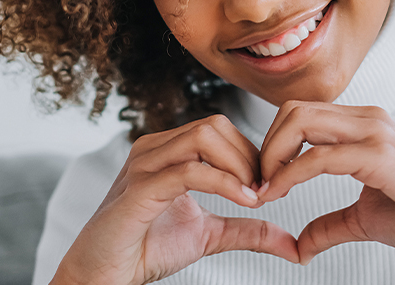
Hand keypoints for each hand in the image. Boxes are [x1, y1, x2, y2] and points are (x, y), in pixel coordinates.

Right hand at [52, 115, 298, 284]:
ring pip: (204, 137)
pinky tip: (243, 200)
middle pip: (216, 125)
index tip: (270, 186)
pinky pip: (188, 171)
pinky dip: (223, 183)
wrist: (103, 276)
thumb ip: (247, 231)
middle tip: (266, 191)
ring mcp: (143, 165)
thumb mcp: (209, 236)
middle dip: (250, 156)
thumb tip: (291, 242)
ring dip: (239, 166)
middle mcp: (154, 150)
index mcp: (167, 151)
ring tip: (254, 196)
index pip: (221, 129)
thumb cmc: (145, 250)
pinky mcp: (138, 190)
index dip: (252, 154)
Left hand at [256, 101, 394, 284]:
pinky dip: (290, 175)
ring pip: (300, 121)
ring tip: (264, 189)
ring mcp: (376, 133)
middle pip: (293, 110)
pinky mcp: (381, 156)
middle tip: (257, 183)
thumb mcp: (365, 219)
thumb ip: (330, 225)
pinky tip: (279, 194)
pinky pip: (319, 157)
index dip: (273, 145)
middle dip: (265, 145)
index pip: (302, 114)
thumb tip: (299, 245)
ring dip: (272, 155)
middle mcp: (369, 119)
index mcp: (365, 126)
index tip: (262, 182)